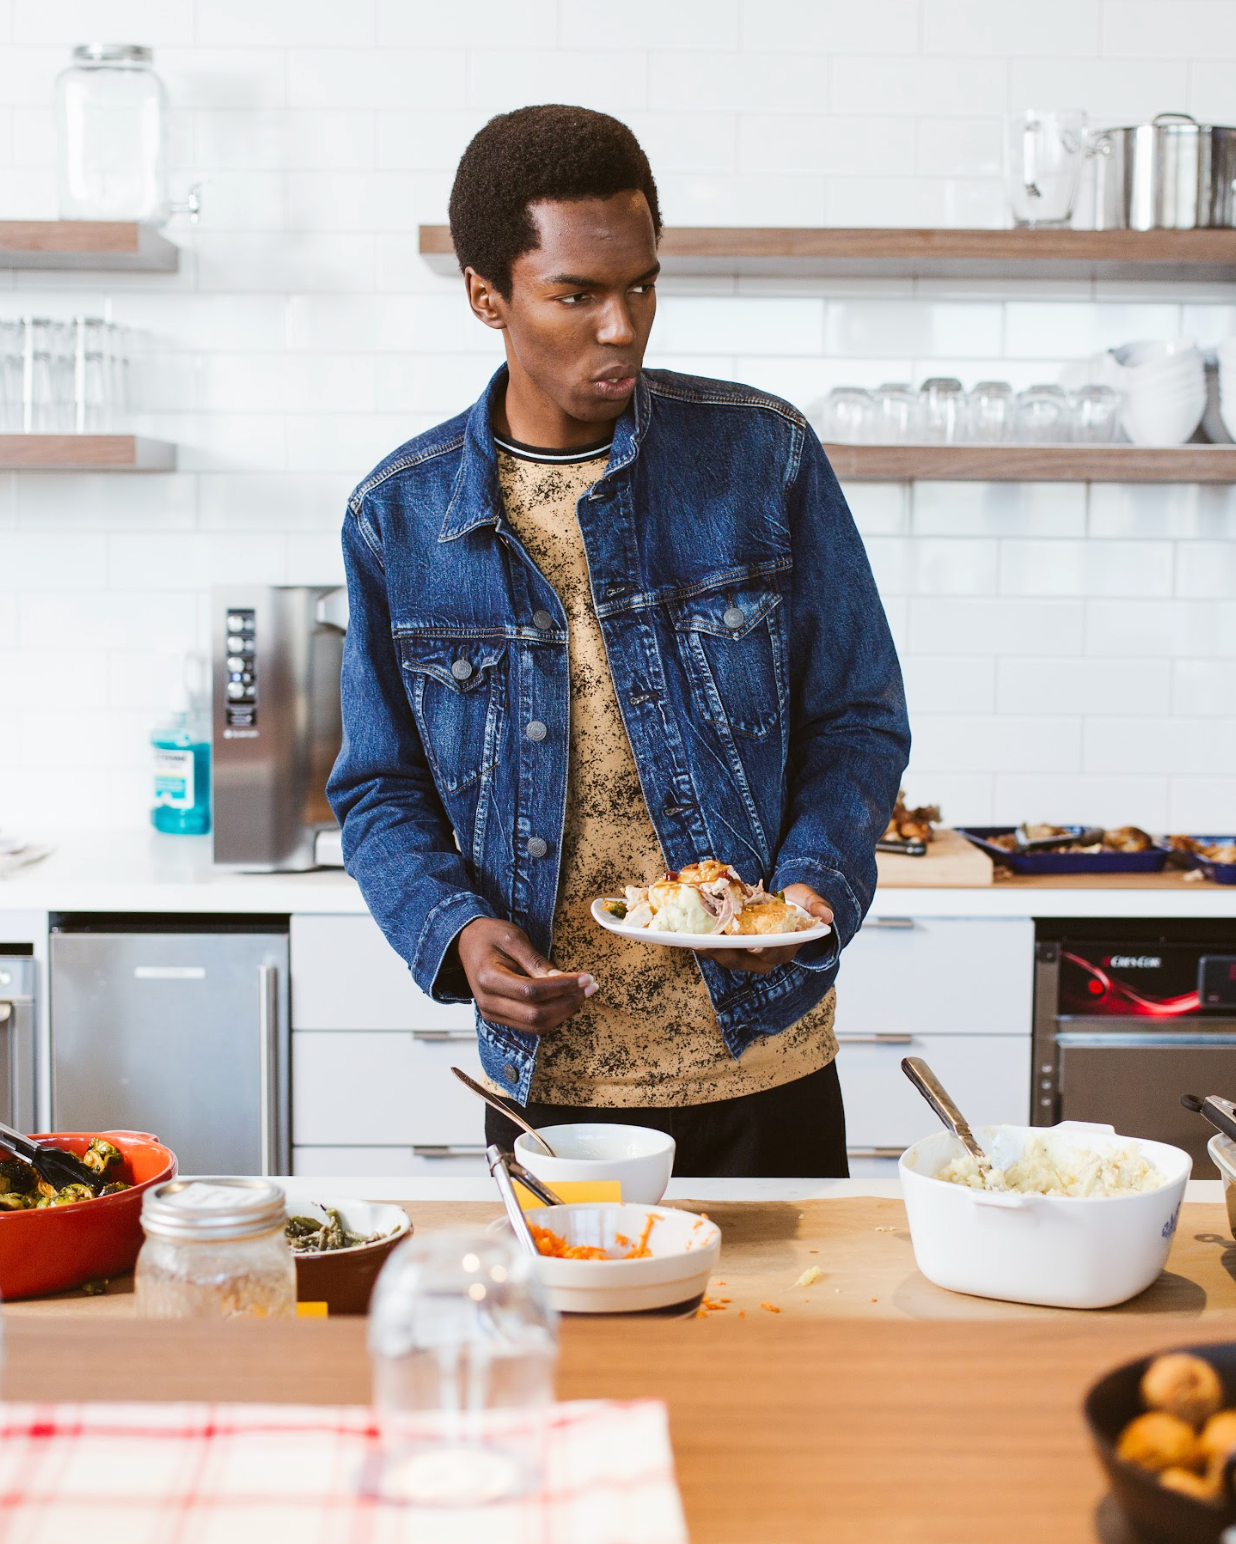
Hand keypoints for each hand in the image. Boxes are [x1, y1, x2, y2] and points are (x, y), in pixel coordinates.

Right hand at [456, 917, 596, 1034]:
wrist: (466, 943)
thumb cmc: (489, 936)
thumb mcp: (514, 938)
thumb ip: (536, 961)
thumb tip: (561, 980)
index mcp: (488, 978)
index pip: (531, 991)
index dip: (562, 987)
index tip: (586, 978)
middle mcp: (488, 1002)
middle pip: (535, 1015)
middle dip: (568, 1003)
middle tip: (590, 987)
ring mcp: (491, 1013)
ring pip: (535, 1026)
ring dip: (563, 1013)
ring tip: (583, 994)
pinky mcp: (499, 1017)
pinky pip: (530, 1026)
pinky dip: (552, 1017)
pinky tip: (567, 1001)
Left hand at [696, 884, 832, 975]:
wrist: (785, 904)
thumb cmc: (797, 904)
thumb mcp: (809, 899)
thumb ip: (818, 905)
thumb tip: (827, 916)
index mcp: (785, 947)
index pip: (771, 953)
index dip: (760, 950)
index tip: (750, 944)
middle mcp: (765, 957)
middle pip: (743, 960)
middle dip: (724, 953)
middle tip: (706, 943)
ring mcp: (748, 955)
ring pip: (727, 958)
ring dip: (709, 951)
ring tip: (692, 941)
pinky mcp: (734, 949)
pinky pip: (718, 951)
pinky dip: (704, 945)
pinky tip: (689, 937)